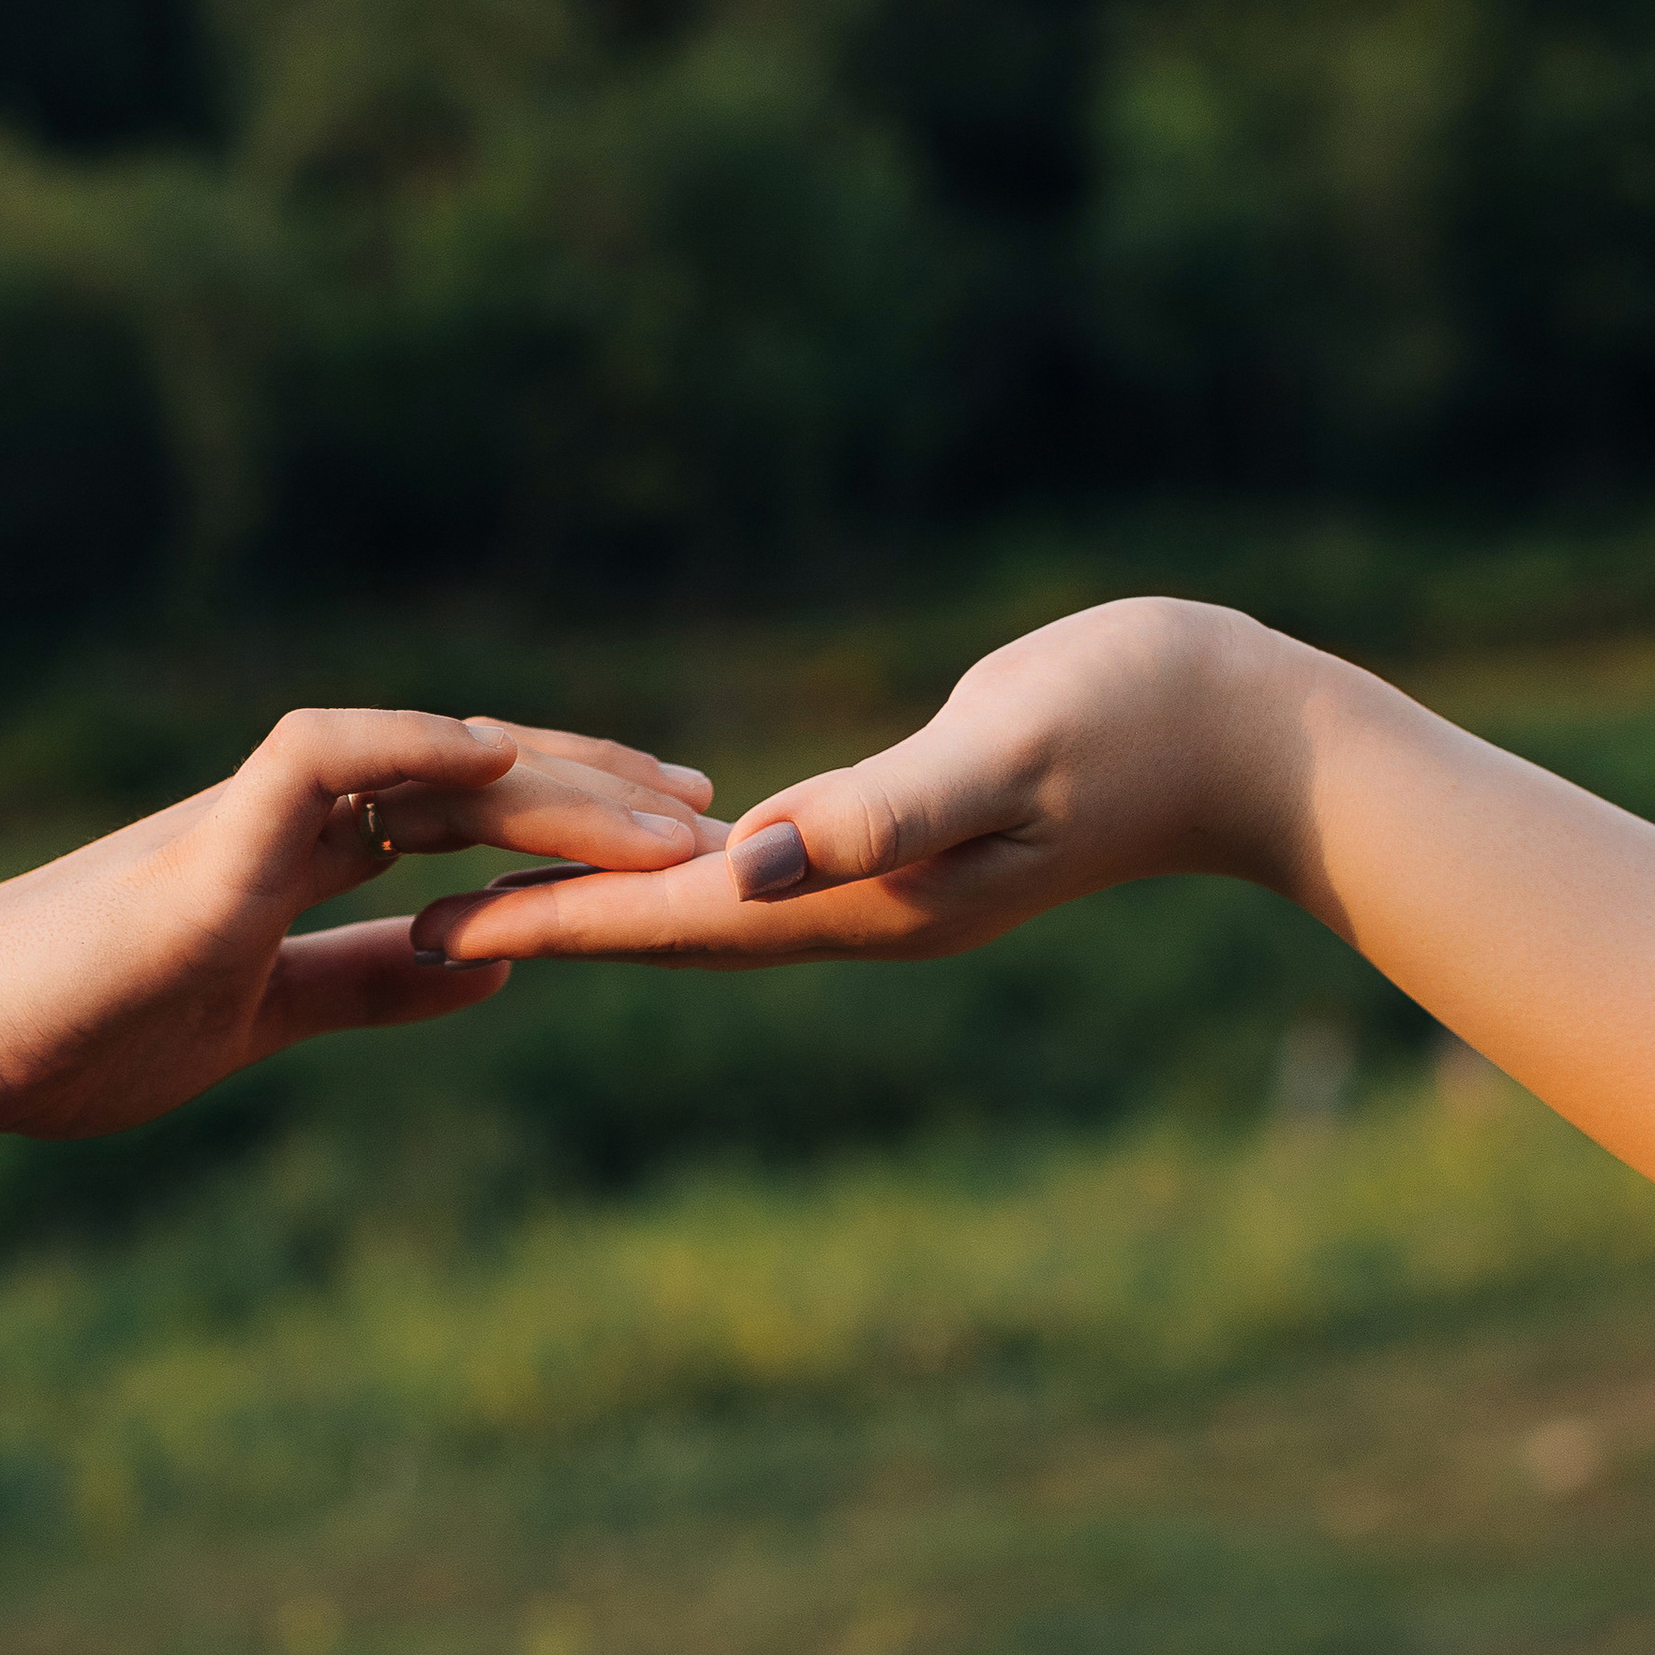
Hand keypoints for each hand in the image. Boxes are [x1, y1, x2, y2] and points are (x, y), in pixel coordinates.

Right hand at [0, 707, 723, 1134]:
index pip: (459, 817)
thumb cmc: (71, 1034)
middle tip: (712, 814)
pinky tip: (499, 762)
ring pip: (423, 759)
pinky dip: (407, 745)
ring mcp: (243, 822)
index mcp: (296, 859)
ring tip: (661, 810)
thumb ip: (366, 982)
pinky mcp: (201, 850)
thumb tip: (496, 963)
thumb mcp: (257, 1017)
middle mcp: (282, 818)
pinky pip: (318, 759)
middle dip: (596, 790)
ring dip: (550, 779)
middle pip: (470, 774)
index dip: (566, 820)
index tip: (670, 842)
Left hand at [406, 603, 1306, 971]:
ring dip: (592, 913)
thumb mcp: (1010, 748)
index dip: (545, 924)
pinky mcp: (905, 849)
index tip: (424, 936)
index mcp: (867, 898)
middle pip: (661, 933)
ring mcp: (886, 890)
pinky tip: (631, 862)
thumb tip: (755, 860)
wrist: (1254, 741)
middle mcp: (860, 912)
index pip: (670, 920)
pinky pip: (754, 875)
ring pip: (701, 912)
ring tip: (481, 909)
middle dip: (536, 933)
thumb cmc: (1141, 718)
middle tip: (399, 934)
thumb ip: (887, 808)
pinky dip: (671, 875)